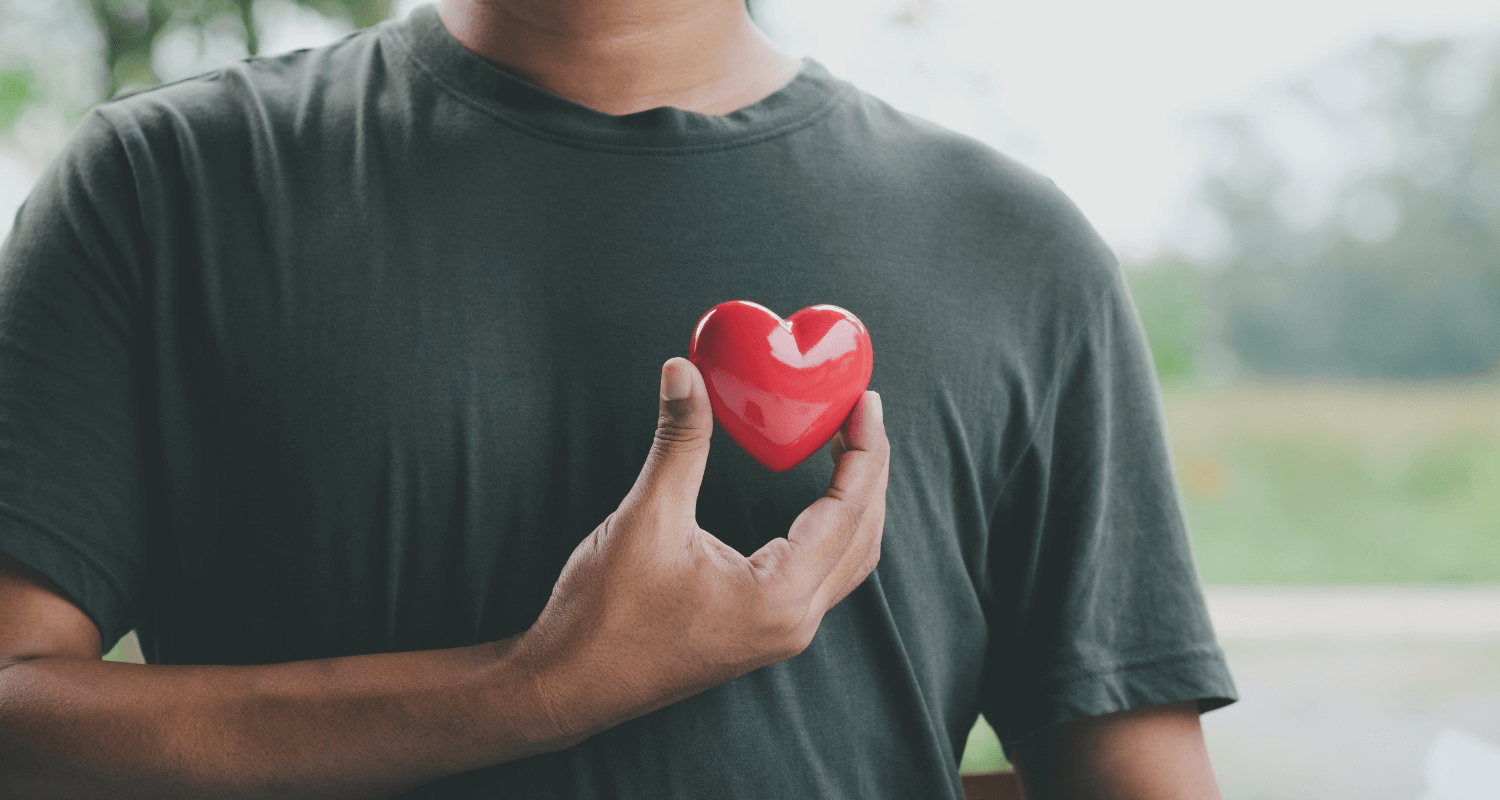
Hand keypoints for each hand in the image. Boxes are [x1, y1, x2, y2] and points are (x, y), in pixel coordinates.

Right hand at [508, 357, 888, 743]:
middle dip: (869, 470)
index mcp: (779, 597)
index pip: (849, 510)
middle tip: (861, 412)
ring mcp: (781, 634)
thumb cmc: (603, 616)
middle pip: (863, 536)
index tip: (865, 400)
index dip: (864, 449)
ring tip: (848, 447)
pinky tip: (817, 499)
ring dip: (857, 503)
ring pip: (848, 561)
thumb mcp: (645, 518)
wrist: (568, 686)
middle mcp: (794, 622)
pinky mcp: (762, 633)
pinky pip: (823, 576)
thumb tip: (683, 371)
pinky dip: (833, 530)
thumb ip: (678, 442)